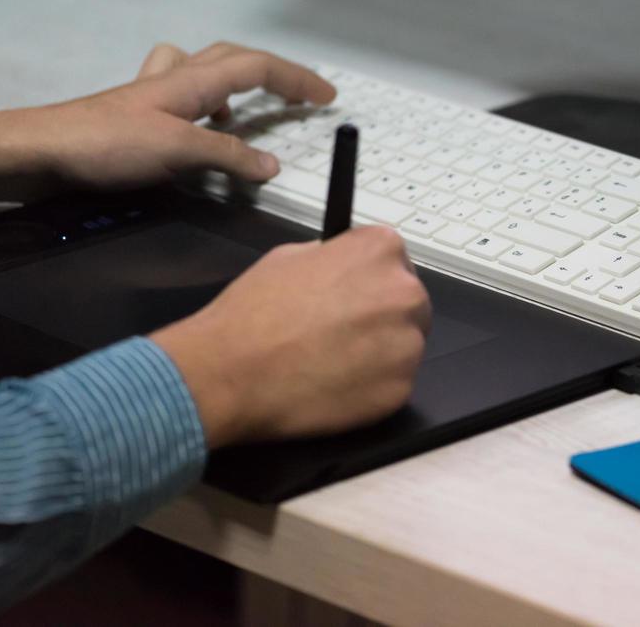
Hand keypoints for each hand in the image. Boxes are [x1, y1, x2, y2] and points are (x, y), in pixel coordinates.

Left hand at [0, 42, 335, 200]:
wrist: (38, 153)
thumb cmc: (101, 145)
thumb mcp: (177, 152)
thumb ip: (227, 157)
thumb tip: (268, 164)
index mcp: (191, 82)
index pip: (258, 67)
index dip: (297, 79)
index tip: (326, 95)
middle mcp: (174, 82)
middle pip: (233, 58)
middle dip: (272, 72)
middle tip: (297, 94)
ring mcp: (151, 97)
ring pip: (201, 71)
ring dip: (229, 83)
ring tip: (243, 113)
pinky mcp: (132, 118)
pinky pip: (175, 99)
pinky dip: (196, 108)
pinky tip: (194, 134)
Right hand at [150, 226, 431, 446]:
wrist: (230, 372)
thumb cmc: (253, 311)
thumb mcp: (289, 256)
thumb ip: (331, 257)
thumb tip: (344, 267)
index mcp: (381, 250)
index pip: (394, 260)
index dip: (368, 280)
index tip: (350, 295)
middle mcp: (405, 292)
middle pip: (409, 303)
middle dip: (382, 316)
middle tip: (341, 334)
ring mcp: (407, 344)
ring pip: (404, 346)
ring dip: (379, 354)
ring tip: (331, 363)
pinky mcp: (399, 390)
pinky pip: (393, 385)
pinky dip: (370, 388)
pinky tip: (333, 387)